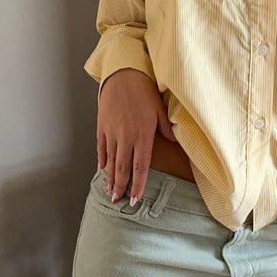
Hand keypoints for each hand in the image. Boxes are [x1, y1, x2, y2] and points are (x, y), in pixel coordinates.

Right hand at [97, 68, 177, 204]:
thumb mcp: (160, 109)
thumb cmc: (144, 90)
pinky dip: (101, 161)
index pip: (140, 166)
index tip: (135, 199)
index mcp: (142, 135)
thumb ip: (167, 128)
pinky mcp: (102, 126)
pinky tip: (101, 171)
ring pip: (110, 161)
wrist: (122, 74)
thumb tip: (176, 142)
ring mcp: (112, 132)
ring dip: (109, 178)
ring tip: (109, 192)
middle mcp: (126, 136)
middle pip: (122, 168)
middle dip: (120, 187)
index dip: (138, 184)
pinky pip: (101, 147)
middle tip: (118, 202)